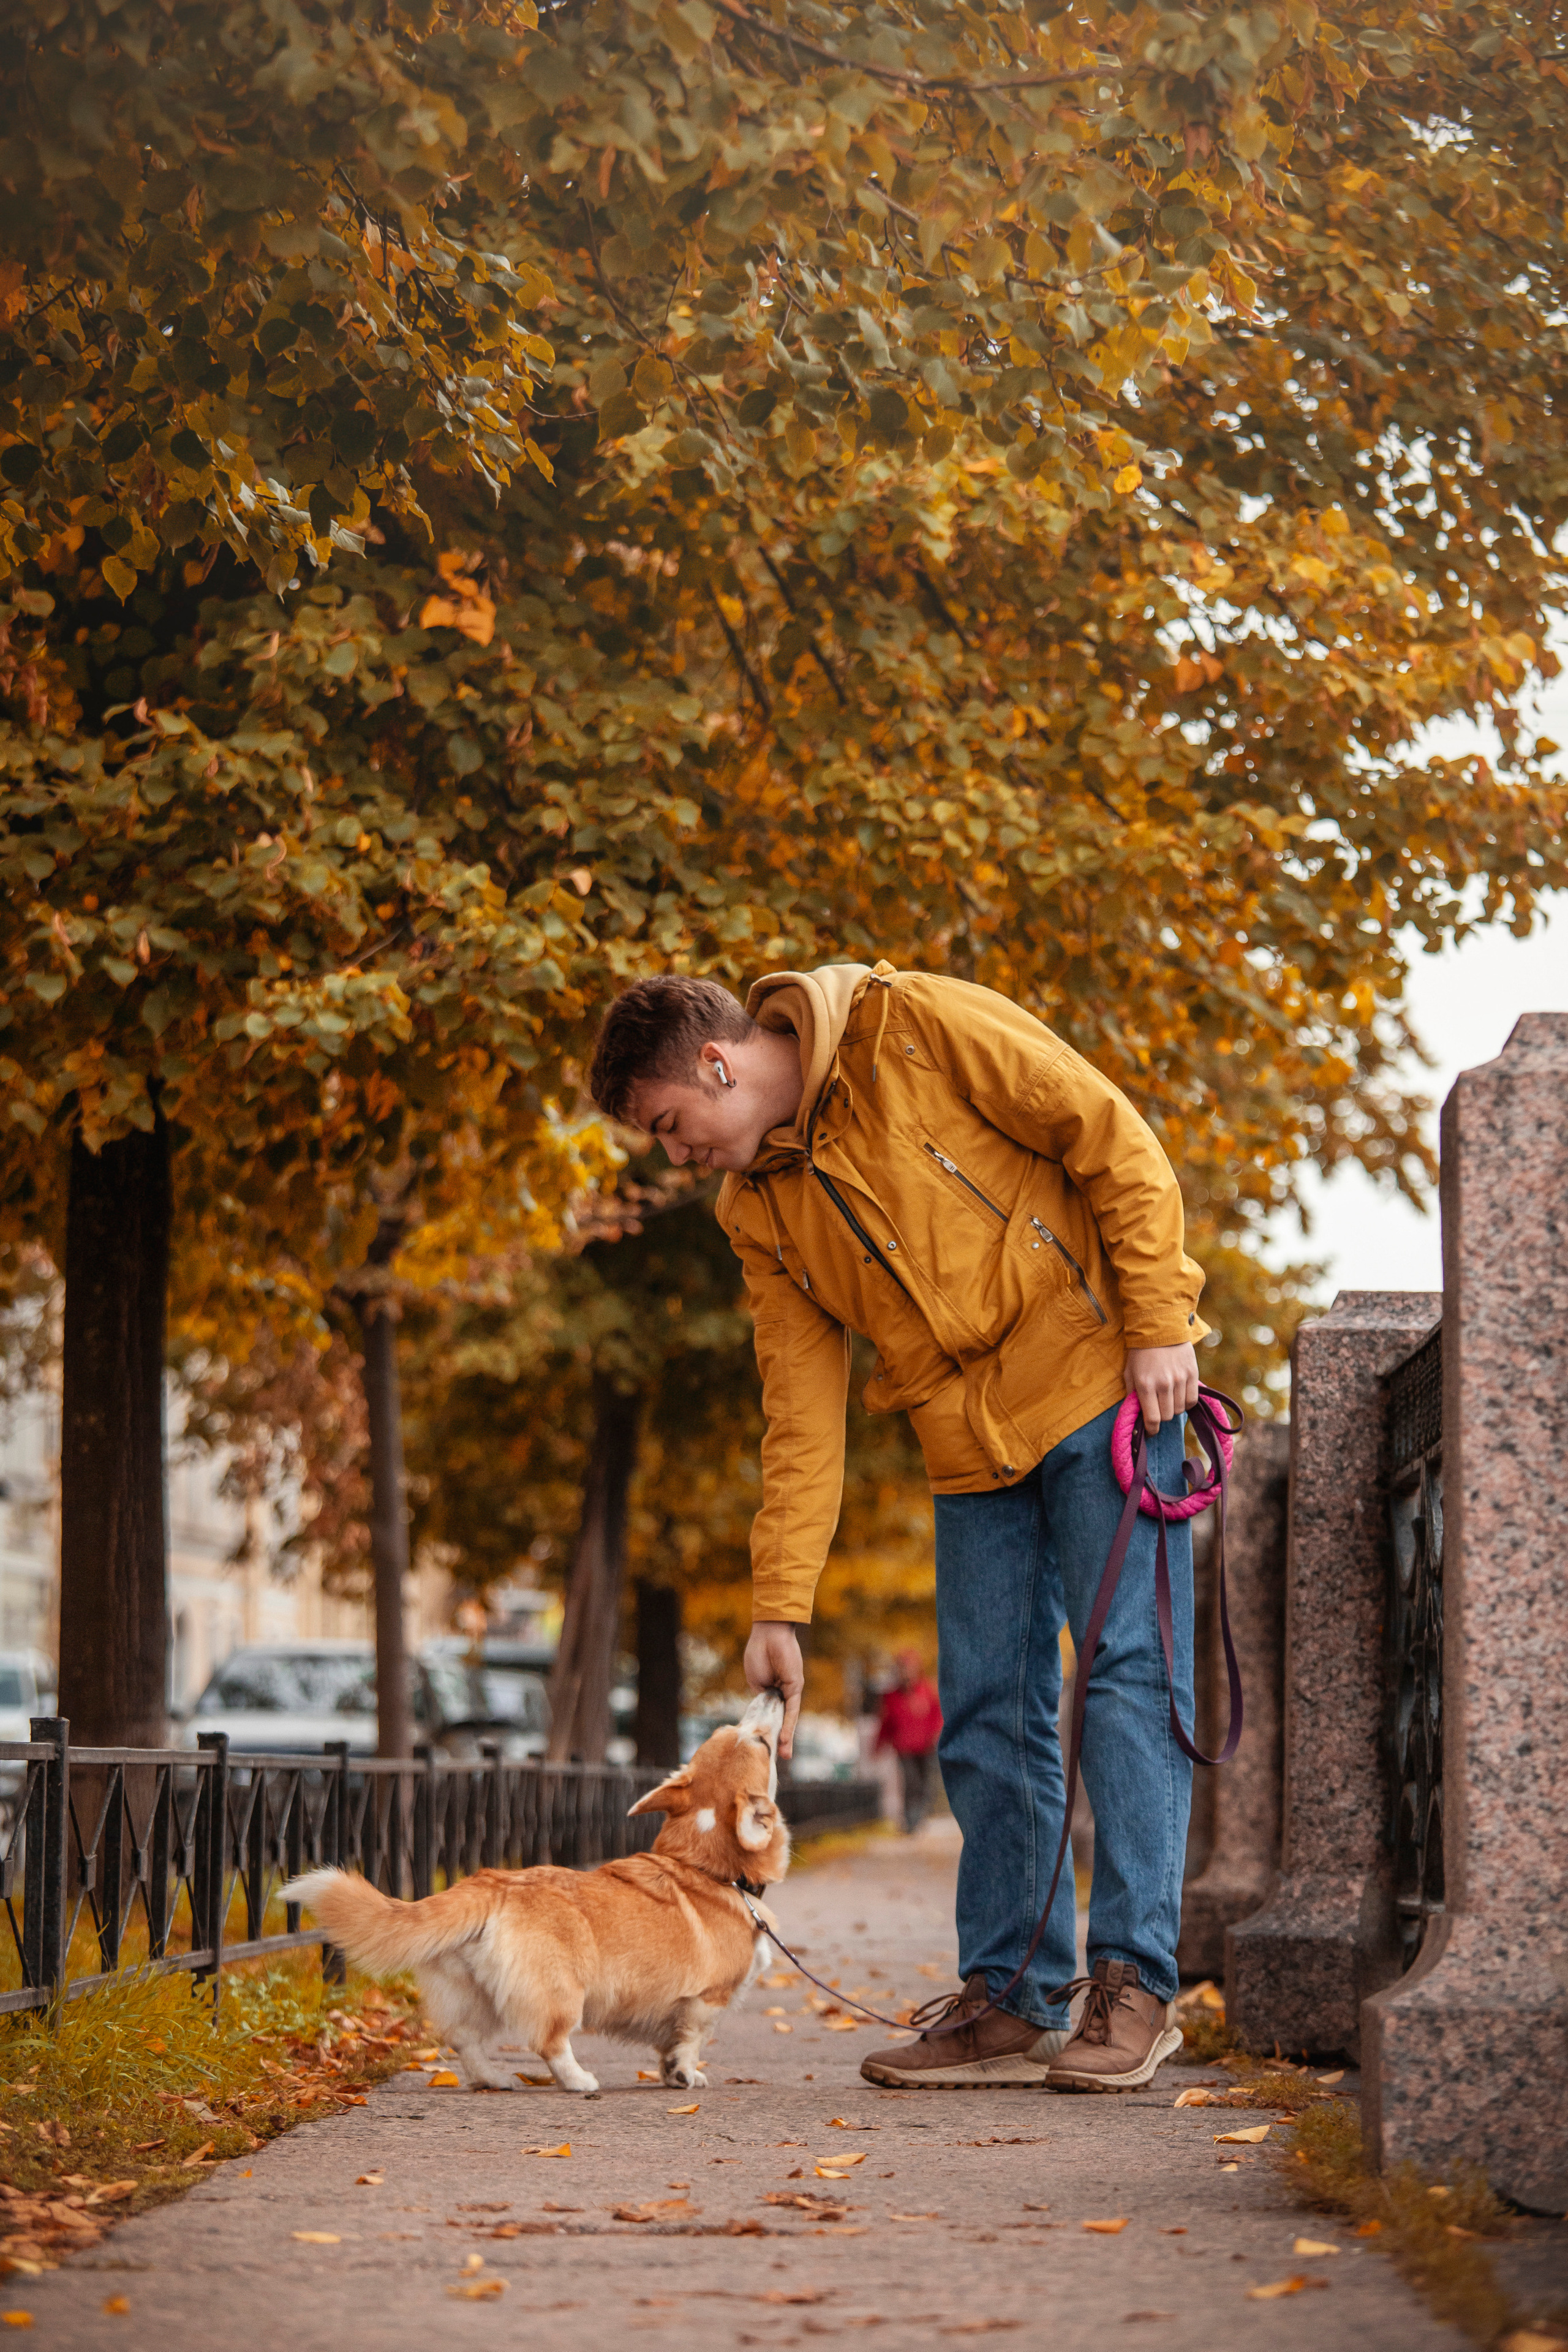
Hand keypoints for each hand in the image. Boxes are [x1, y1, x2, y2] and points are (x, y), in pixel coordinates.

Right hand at [744, 1621, 804, 1759]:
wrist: (769, 1634)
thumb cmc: (759, 1654)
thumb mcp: (756, 1682)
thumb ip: (762, 1699)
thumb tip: (768, 1716)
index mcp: (771, 1692)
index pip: (770, 1715)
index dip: (768, 1730)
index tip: (764, 1745)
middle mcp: (782, 1694)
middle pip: (781, 1720)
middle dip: (778, 1739)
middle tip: (778, 1758)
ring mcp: (790, 1691)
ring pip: (787, 1718)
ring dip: (785, 1738)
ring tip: (783, 1756)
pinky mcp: (796, 1687)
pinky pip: (791, 1709)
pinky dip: (788, 1724)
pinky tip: (783, 1738)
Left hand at [1124, 1341, 1200, 1435]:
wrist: (1160, 1328)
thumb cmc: (1140, 1352)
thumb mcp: (1129, 1372)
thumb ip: (1131, 1394)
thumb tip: (1135, 1414)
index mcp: (1145, 1385)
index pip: (1152, 1419)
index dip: (1151, 1429)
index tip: (1150, 1430)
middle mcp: (1164, 1384)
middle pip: (1167, 1416)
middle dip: (1161, 1417)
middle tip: (1157, 1409)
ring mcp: (1180, 1379)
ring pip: (1180, 1410)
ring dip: (1173, 1409)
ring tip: (1167, 1400)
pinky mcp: (1192, 1374)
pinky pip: (1192, 1400)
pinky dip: (1186, 1402)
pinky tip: (1179, 1396)